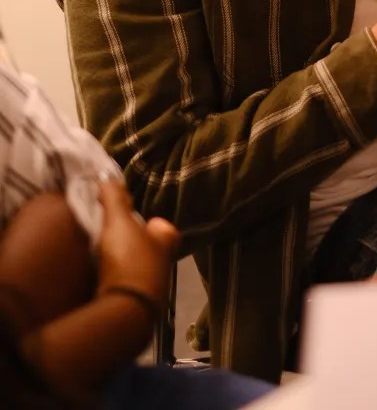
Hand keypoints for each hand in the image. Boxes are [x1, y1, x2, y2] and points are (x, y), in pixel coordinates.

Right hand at [96, 179, 178, 305]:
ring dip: (126, 268)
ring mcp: (153, 292)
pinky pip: (127, 293)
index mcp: (165, 243)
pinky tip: (100, 284)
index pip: (167, 230)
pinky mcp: (137, 311)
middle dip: (138, 247)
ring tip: (104, 261)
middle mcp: (163, 267)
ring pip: (141, 274)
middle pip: (153, 253)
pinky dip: (116, 287)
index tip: (140, 221)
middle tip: (116, 240)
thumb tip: (108, 175)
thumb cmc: (128, 259)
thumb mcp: (119, 222)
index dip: (155, 225)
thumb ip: (115, 199)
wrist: (126, 310)